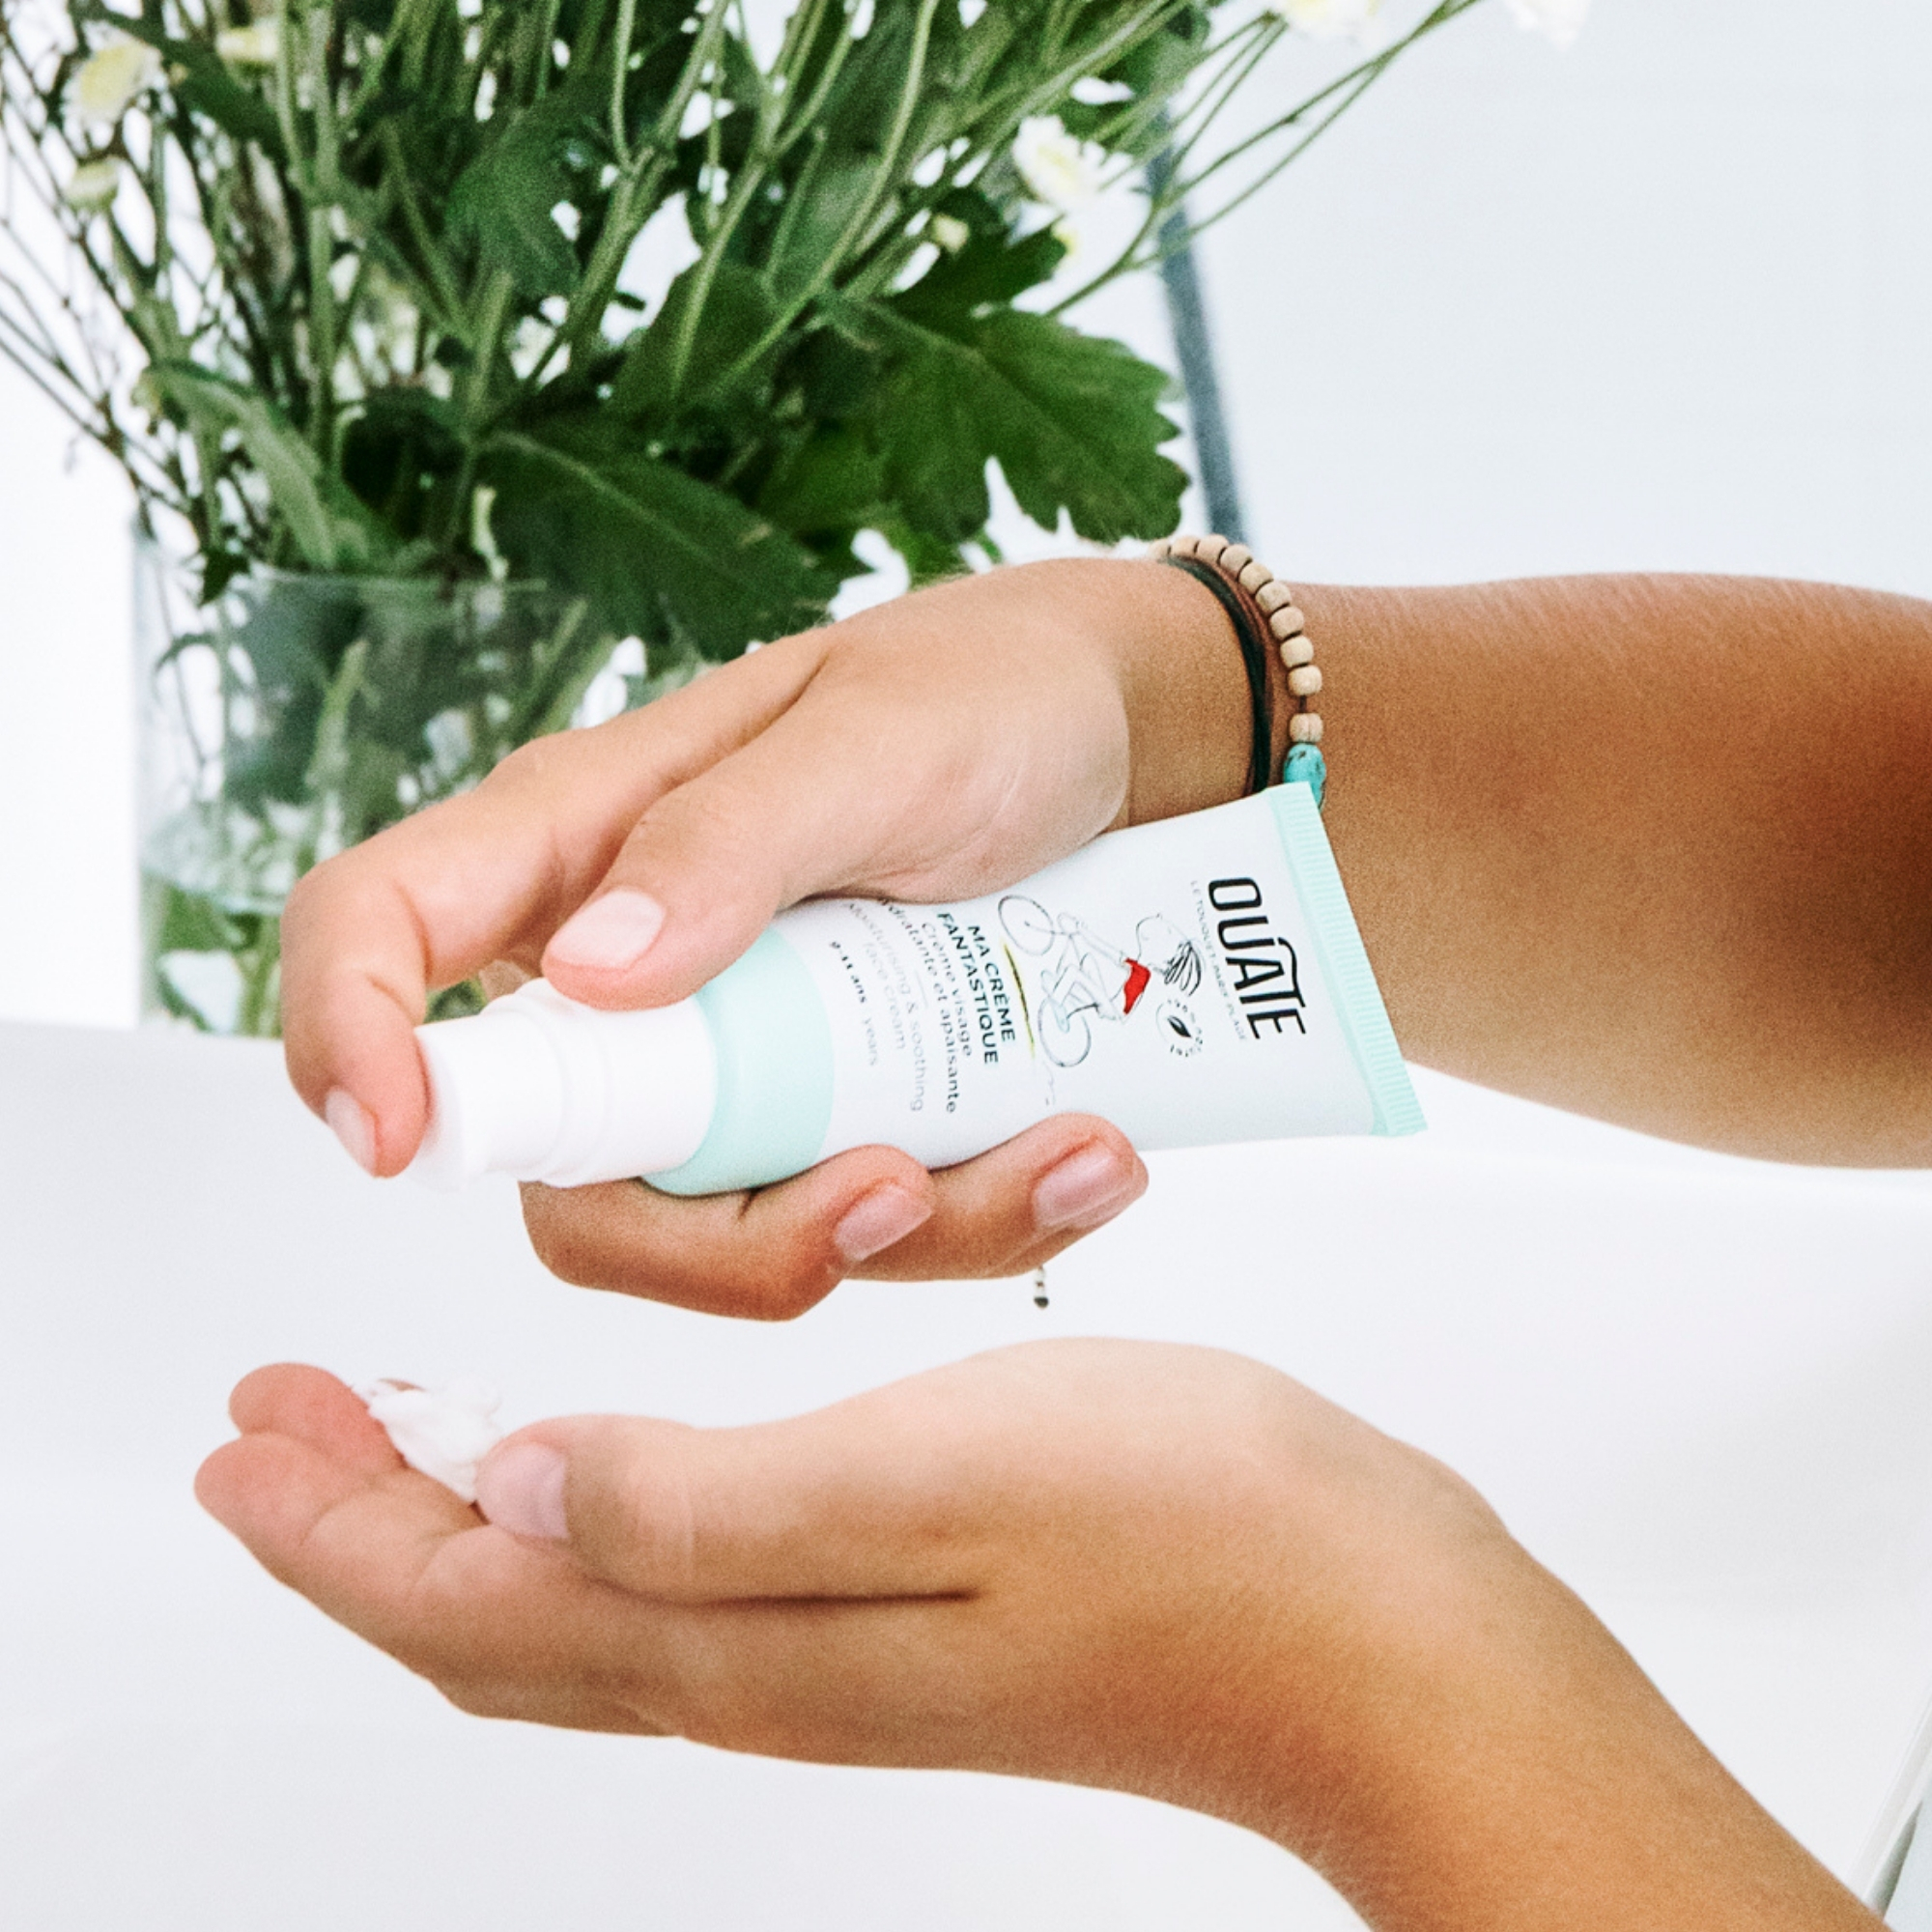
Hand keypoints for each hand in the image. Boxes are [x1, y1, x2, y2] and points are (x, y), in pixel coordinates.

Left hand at [196, 1344, 1869, 1930]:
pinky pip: (682, 1577)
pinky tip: (609, 1454)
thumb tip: (513, 1491)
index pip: (469, 1600)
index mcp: (748, 1633)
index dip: (335, 1522)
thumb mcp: (933, 1476)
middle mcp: (770, 1662)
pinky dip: (596, 1511)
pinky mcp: (903, 1611)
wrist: (1376, 1639)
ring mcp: (840, 1648)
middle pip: (499, 1623)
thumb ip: (705, 1499)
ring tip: (409, 1440)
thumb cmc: (1192, 1534)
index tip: (247, 1430)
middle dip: (367, 1528)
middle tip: (281, 1434)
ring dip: (469, 1521)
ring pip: (579, 1607)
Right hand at [281, 560, 1255, 1315]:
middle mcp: (632, 975)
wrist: (1129, 740)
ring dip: (904, 1232)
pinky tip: (1090, 1149)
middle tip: (895, 1190)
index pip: (381, 931)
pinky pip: (861, 1220)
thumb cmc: (984, 692)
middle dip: (727, 1242)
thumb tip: (590, 972)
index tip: (395, 1147)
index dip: (344, 1039)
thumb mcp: (872, 746)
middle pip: (573, 1180)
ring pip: (734, 1231)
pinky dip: (979, 1216)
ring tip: (1078, 1151)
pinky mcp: (837, 1110)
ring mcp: (739, 1062)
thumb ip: (730, 842)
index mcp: (581, 843)